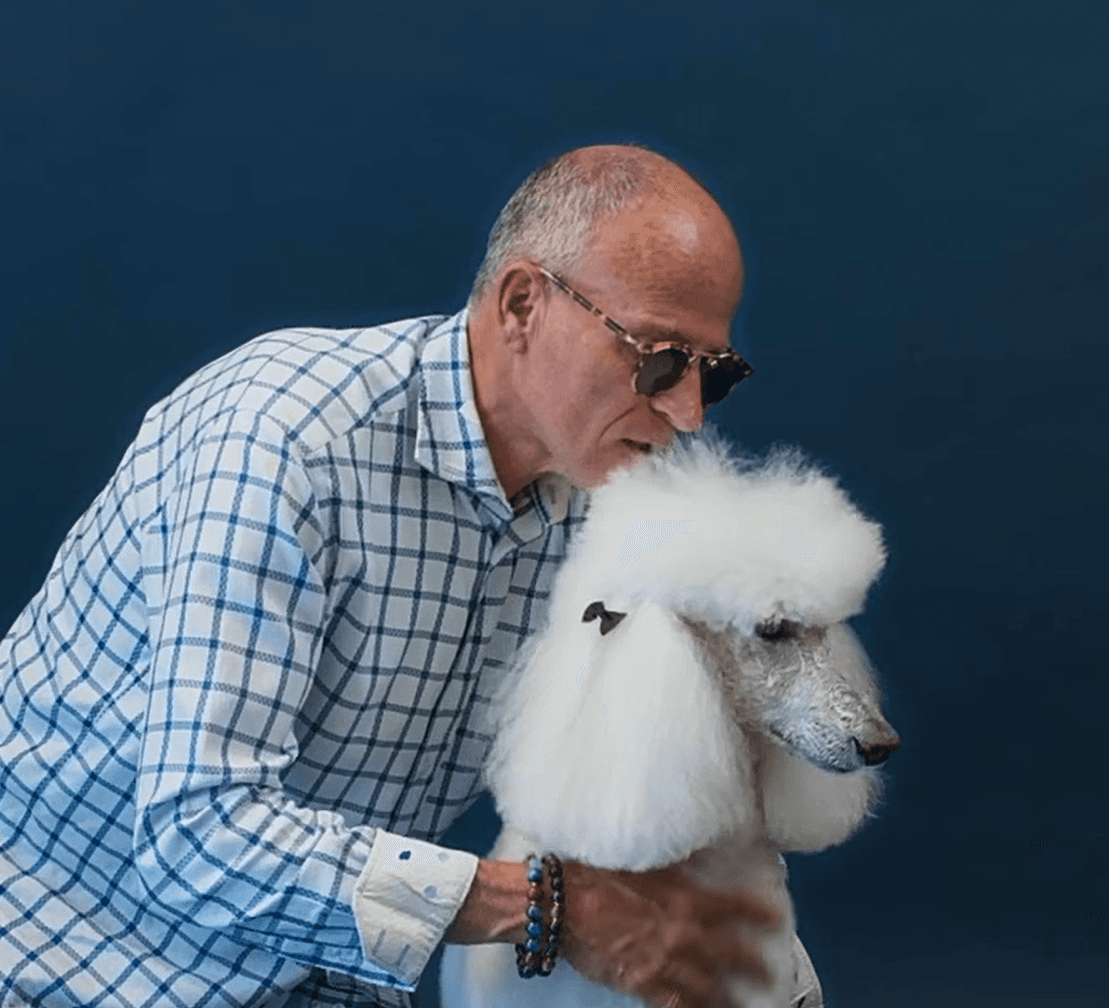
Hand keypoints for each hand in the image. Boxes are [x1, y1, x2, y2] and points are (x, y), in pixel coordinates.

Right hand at [559, 860, 781, 1007]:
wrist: (560, 905)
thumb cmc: (595, 875)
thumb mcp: (641, 861)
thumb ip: (675, 863)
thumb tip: (699, 852)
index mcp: (683, 899)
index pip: (731, 906)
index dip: (756, 912)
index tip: (774, 917)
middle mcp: (680, 933)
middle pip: (729, 953)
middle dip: (752, 964)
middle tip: (769, 973)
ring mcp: (663, 963)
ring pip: (708, 986)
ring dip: (728, 997)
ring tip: (741, 1005)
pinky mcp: (642, 984)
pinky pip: (675, 1004)